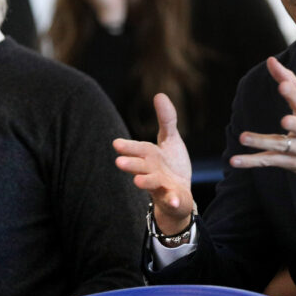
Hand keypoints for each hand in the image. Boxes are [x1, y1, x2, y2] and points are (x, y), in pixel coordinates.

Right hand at [114, 93, 194, 232]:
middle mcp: (152, 171)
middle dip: (131, 164)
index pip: (138, 149)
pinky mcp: (173, 199)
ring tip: (138, 181)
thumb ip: (166, 120)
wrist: (179, 195)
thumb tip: (159, 94)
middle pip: (140, 167)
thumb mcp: (170, 140)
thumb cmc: (170, 165)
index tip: (116, 143)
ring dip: (146, 182)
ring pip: (152, 184)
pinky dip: (172, 201)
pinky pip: (172, 200)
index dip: (128, 147)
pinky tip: (174, 200)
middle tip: (119, 162)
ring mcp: (162, 187)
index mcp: (150, 156)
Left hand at [230, 57, 295, 188]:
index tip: (283, 84)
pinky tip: (235, 160)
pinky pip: (268, 160)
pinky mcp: (289, 161)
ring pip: (279, 145)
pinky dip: (251, 161)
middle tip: (285, 120)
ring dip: (261, 142)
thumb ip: (288, 79)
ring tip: (243, 137)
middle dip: (293, 124)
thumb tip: (270, 60)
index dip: (293, 93)